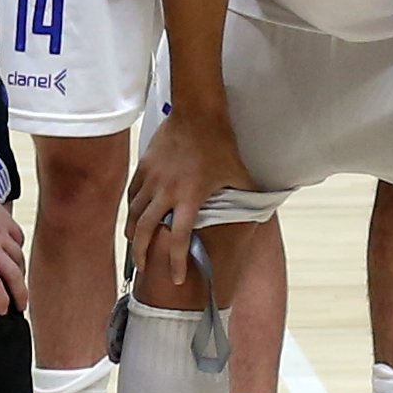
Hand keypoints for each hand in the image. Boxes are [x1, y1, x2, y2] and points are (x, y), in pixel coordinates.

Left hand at [0, 162, 26, 315]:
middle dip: (20, 295)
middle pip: (14, 276)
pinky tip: (14, 255)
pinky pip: (18, 238)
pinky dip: (19, 250)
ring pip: (19, 258)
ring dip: (20, 274)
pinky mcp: (4, 218)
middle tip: (20, 307)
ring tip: (18, 284)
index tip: (1, 311)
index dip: (1, 301)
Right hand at [122, 113, 238, 299]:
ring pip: (134, 213)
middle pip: (146, 231)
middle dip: (142, 254)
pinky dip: (131, 209)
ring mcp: (152, 178)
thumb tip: (261, 210)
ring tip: (135, 246)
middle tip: (144, 270)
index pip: (179, 239)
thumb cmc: (220, 143)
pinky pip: (132, 194)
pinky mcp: (143, 167)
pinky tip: (133, 217)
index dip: (176, 262)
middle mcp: (166, 192)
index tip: (176, 279)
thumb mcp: (238, 174)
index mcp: (190, 197)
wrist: (197, 112)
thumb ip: (247, 196)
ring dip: (133, 233)